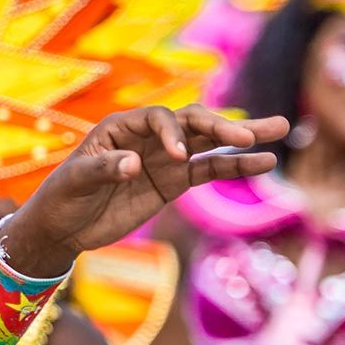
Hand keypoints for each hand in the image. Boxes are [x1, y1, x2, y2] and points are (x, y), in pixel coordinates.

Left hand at [1, 107, 288, 276]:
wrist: (63, 226)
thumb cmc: (63, 197)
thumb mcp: (75, 182)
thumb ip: (104, 170)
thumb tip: (134, 163)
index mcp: (122, 126)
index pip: (159, 118)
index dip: (172, 133)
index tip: (179, 158)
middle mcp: (149, 136)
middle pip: (193, 123)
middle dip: (222, 127)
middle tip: (252, 134)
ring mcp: (166, 157)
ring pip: (210, 142)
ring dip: (243, 137)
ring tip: (281, 128)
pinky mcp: (174, 181)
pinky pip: (210, 170)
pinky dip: (236, 167)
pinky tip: (266, 162)